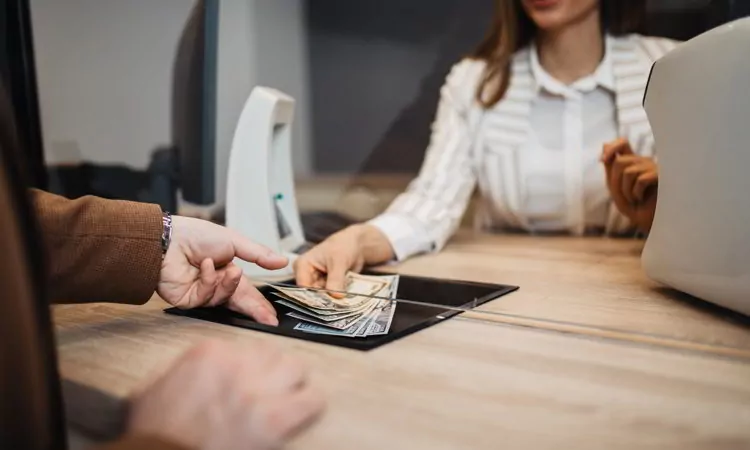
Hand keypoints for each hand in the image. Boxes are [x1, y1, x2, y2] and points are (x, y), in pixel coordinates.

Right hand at [127, 340, 324, 449]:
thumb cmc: (154, 432)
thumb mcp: (156, 387)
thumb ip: (182, 370)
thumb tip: (199, 370)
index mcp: (209, 354)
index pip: (251, 347)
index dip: (255, 366)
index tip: (254, 379)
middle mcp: (236, 365)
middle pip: (276, 353)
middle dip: (276, 371)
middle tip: (273, 390)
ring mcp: (256, 391)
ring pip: (297, 369)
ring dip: (294, 385)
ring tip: (289, 401)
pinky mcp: (272, 420)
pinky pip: (311, 400)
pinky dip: (310, 406)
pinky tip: (302, 414)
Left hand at [157, 216, 286, 324]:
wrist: (169, 238)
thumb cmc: (196, 235)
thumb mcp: (235, 241)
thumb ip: (259, 254)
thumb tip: (283, 261)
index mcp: (228, 271)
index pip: (248, 292)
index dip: (260, 304)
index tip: (272, 316)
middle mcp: (216, 284)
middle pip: (238, 302)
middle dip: (253, 310)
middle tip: (268, 319)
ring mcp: (202, 293)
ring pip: (224, 299)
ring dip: (229, 284)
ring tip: (231, 269)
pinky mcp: (188, 300)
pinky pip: (206, 298)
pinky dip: (209, 280)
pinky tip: (205, 266)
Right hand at [293, 224, 393, 296]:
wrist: (356, 246)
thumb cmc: (343, 246)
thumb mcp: (339, 261)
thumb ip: (335, 278)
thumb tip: (335, 296)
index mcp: (302, 265)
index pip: (303, 286)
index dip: (314, 296)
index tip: (327, 303)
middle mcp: (306, 275)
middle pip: (311, 294)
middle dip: (324, 300)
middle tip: (337, 304)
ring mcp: (316, 282)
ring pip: (321, 297)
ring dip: (332, 300)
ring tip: (342, 301)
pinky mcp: (326, 287)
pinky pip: (329, 297)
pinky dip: (337, 299)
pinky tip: (344, 299)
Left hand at [601, 138, 658, 231]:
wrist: (651, 223)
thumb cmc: (635, 208)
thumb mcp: (617, 188)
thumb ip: (611, 168)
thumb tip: (605, 144)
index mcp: (633, 163)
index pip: (622, 143)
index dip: (611, 147)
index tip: (603, 160)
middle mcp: (644, 162)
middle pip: (620, 161)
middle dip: (615, 182)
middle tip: (624, 195)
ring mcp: (654, 168)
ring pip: (628, 171)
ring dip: (625, 191)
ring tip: (634, 199)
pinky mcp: (662, 177)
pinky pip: (640, 180)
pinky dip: (636, 193)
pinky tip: (642, 199)